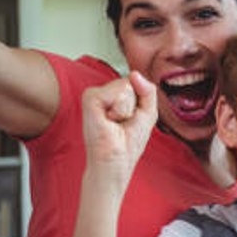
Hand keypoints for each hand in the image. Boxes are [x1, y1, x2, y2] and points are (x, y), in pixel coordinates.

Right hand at [79, 71, 157, 185]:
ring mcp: (94, 95)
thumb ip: (148, 90)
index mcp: (113, 96)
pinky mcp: (89, 99)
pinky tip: (109, 121)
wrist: (116, 162)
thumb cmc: (129, 143)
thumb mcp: (148, 113)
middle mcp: (102, 93)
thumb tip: (134, 73)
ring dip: (128, 109)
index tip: (130, 120)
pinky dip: (120, 110)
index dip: (141, 102)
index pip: (135, 82)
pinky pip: (117, 92)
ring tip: (115, 123)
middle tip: (122, 123)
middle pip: (131, 82)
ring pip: (126, 86)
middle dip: (135, 106)